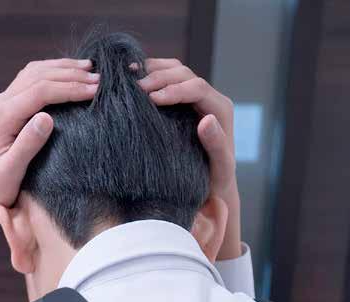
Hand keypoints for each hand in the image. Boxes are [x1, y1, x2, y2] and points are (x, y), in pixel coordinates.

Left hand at [0, 58, 99, 280]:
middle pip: (39, 76)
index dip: (70, 87)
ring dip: (62, 69)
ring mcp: (2, 103)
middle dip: (71, 74)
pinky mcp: (6, 107)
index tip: (96, 90)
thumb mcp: (11, 172)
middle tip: (100, 78)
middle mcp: (0, 104)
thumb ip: (27, 145)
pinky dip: (51, 73)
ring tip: (89, 69)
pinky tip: (68, 76)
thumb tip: (47, 118)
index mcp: (3, 117)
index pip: (41, 91)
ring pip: (34, 73)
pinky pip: (30, 80)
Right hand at [137, 59, 241, 260]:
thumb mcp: (219, 167)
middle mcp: (209, 98)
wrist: (211, 183)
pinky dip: (150, 74)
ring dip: (152, 70)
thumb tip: (206, 119)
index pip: (197, 88)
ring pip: (175, 70)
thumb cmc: (213, 180)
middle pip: (184, 73)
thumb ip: (216, 144)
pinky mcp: (182, 100)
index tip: (150, 97)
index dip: (173, 89)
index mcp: (220, 109)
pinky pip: (166, 79)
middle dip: (159, 77)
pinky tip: (131, 80)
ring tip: (129, 78)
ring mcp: (195, 97)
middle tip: (133, 87)